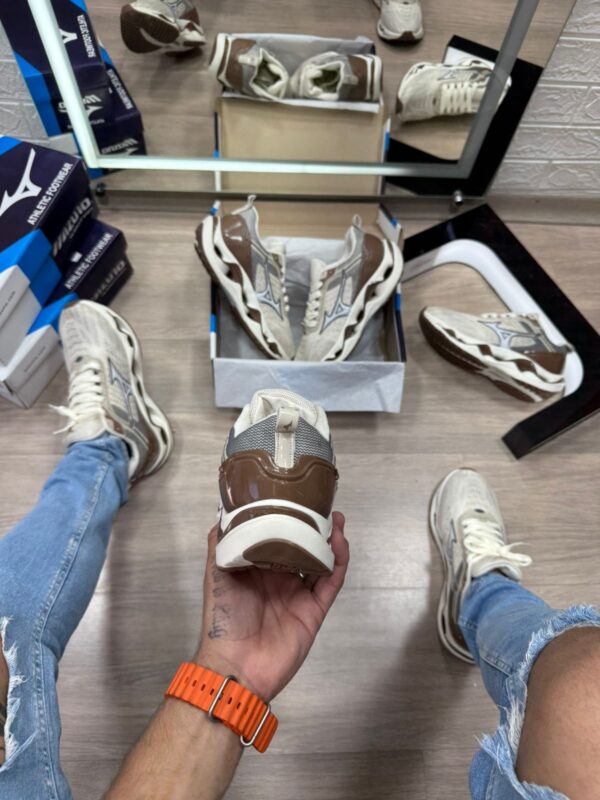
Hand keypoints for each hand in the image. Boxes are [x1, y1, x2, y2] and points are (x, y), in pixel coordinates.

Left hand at [195, 512, 348, 701]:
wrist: (236, 664)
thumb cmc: (222, 618)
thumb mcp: (216, 574)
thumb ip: (220, 544)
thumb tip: (223, 512)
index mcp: (258, 568)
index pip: (277, 537)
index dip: (288, 518)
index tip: (295, 496)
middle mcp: (281, 578)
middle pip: (303, 546)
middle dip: (314, 526)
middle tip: (321, 504)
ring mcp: (300, 594)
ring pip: (321, 561)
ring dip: (331, 540)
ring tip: (337, 519)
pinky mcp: (314, 609)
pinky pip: (330, 582)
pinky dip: (338, 562)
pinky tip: (339, 542)